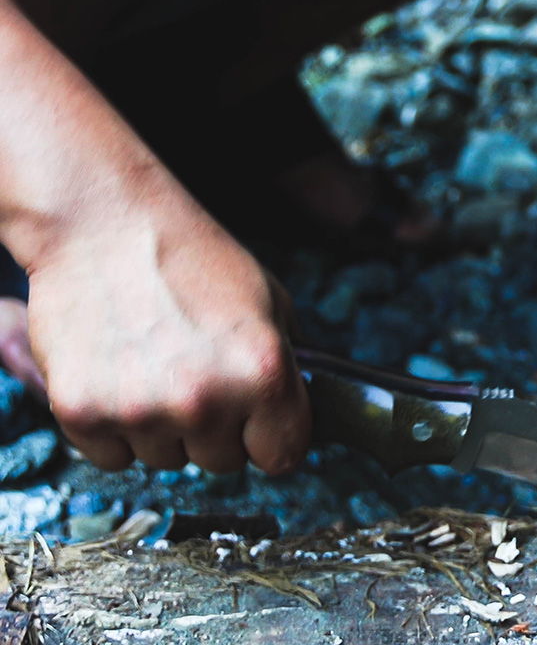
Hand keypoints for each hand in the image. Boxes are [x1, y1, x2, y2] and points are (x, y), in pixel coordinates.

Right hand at [26, 199, 310, 474]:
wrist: (107, 224)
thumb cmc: (193, 258)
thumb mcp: (271, 303)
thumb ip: (290, 366)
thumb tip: (303, 411)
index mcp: (263, 373)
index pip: (283, 455)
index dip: (272, 436)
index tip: (260, 422)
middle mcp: (205, 401)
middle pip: (224, 463)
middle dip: (218, 429)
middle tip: (198, 374)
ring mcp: (141, 411)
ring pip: (167, 459)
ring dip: (165, 428)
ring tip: (156, 365)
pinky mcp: (83, 413)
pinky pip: (113, 456)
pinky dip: (115, 429)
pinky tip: (120, 376)